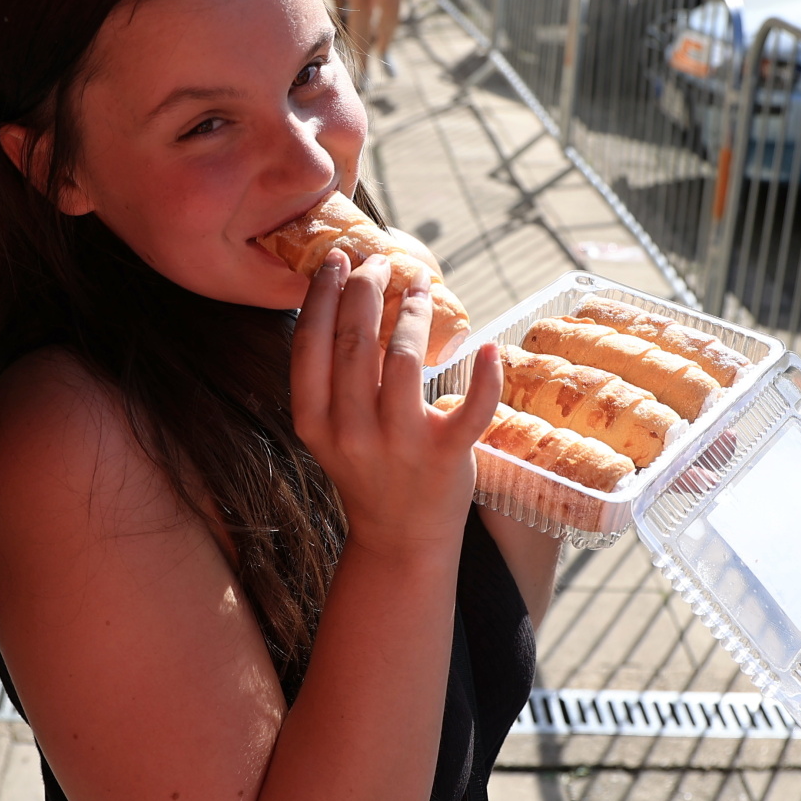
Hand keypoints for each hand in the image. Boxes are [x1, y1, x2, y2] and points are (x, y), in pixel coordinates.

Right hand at [291, 250, 499, 548]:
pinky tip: (488, 347)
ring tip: (419, 284)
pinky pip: (470, 411)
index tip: (339, 260)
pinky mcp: (446, 456)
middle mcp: (351, 431)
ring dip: (413, 312)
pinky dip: (485, 379)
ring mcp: (399, 444)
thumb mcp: (331, 431)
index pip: (311, 344)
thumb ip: (333, 379)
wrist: (401, 540)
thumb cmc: (368, 471)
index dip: (324, 294)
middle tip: (380, 261)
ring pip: (405, 361)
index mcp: (315, 422)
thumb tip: (348, 301)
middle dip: (367, 288)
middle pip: (355, 342)